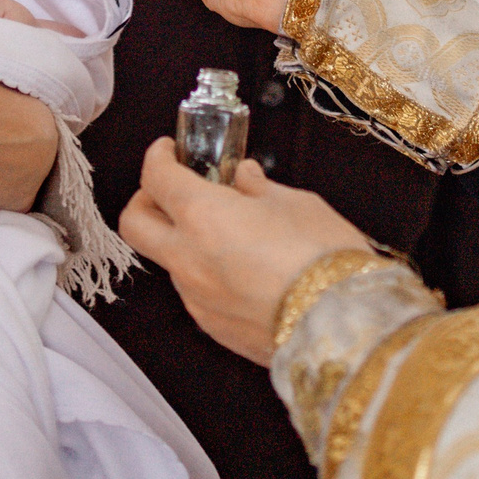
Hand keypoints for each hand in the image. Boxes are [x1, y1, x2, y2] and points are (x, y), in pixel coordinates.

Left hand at [118, 139, 369, 364]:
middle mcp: (188, 258)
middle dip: (145, 200)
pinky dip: (206, 273)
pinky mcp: (212, 327)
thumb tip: (244, 179)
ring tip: (226, 233)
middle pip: (134, 223)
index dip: (157, 157)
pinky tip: (242, 269)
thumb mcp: (298, 204)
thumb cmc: (325, 260)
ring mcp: (196, 297)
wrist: (344, 328)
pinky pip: (195, 292)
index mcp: (204, 216)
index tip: (168, 151)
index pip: (156, 177)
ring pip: (168, 261)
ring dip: (183, 241)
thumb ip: (259, 189)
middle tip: (172, 189)